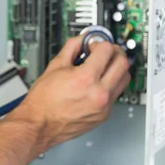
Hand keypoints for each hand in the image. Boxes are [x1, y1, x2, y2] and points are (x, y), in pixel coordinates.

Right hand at [15, 36, 130, 153]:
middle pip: (123, 63)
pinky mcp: (105, 115)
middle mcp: (99, 93)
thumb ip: (71, 48)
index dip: (99, 42)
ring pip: (125, 79)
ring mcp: (104, 106)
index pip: (107, 50)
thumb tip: (81, 40)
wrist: (40, 124)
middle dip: (114, 52)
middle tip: (104, 51)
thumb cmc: (43, 101)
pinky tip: (98, 82)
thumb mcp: (54, 66)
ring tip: (104, 66)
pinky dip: (111, 83)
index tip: (93, 44)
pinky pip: (116, 93)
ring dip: (117, 68)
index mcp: (86, 78)